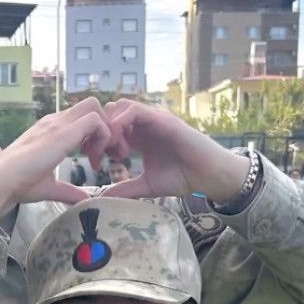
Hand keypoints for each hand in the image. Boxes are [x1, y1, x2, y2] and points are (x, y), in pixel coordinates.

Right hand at [0, 98, 109, 222]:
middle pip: (91, 105)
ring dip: (105, 130)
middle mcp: (55, 121)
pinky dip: (104, 136)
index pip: (81, 118)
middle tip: (103, 154)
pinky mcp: (63, 131)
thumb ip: (69, 191)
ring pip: (94, 107)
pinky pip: (95, 120)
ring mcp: (58, 123)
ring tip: (98, 158)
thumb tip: (84, 201)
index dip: (94, 136)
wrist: (1, 181)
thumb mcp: (50, 186)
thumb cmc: (19, 184)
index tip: (93, 161)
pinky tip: (95, 159)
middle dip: (105, 126)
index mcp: (51, 130)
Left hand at [96, 99, 250, 204]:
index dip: (97, 142)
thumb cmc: (182, 178)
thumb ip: (124, 188)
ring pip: (118, 107)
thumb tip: (102, 197)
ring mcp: (152, 118)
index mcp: (138, 136)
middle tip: (99, 157)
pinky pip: (134, 110)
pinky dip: (121, 124)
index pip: (108, 127)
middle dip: (98, 133)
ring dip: (109, 128)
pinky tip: (123, 146)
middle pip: (109, 113)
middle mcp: (143, 124)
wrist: (208, 175)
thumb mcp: (146, 185)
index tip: (95, 163)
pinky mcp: (161, 118)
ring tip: (114, 152)